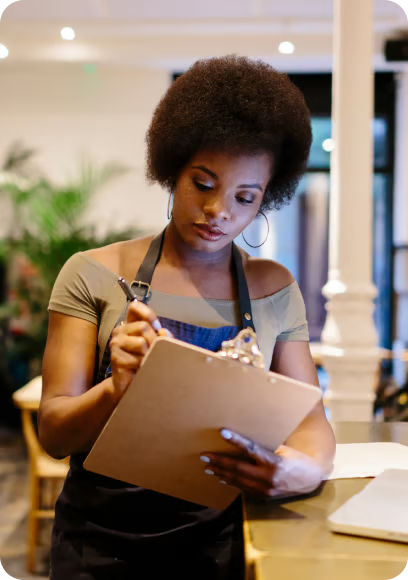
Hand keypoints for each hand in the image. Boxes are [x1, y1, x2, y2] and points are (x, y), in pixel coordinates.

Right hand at [109, 301, 171, 399]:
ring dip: (149, 354)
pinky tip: (140, 369)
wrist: (129, 384)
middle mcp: (119, 331)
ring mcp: (115, 344)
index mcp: (129, 325)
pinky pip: (138, 358)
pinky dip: (144, 365)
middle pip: (143, 326)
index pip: (135, 307)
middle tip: (153, 352)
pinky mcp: (116, 358)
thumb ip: (162, 337)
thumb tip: (163, 332)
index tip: (156, 327)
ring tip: (146, 360)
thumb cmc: (144, 362)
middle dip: (154, 340)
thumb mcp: (156, 346)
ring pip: (141, 342)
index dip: (148, 314)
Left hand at [201, 429, 322, 499]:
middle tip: (204, 455)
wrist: (308, 481)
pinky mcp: (262, 497)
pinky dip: (231, 481)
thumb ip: (263, 448)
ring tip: (207, 467)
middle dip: (219, 461)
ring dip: (221, 472)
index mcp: (274, 461)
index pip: (251, 449)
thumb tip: (243, 440)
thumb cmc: (294, 459)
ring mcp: (264, 490)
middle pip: (238, 468)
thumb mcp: (282, 449)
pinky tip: (221, 477)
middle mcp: (268, 477)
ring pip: (237, 480)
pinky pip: (242, 488)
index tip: (222, 432)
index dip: (235, 440)